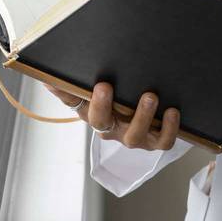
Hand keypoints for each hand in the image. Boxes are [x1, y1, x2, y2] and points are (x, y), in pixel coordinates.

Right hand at [42, 81, 180, 150]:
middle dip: (103, 106)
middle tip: (106, 85)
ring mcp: (134, 136)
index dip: (83, 99)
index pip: (80, 108)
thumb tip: (47, 79)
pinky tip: (173, 110)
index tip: (93, 83)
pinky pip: (163, 141)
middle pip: (103, 124)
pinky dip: (170, 129)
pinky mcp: (155, 140)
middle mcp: (112, 129)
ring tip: (150, 96)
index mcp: (92, 114)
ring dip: (142, 116)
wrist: (143, 115)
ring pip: (135, 136)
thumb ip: (71, 87)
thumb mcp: (92, 92)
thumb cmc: (114, 99)